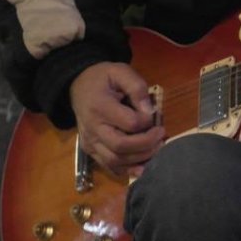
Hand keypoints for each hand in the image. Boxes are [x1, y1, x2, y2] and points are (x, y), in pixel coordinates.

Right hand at [69, 62, 164, 176]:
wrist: (78, 87)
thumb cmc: (103, 79)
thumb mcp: (121, 71)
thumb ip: (137, 87)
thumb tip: (150, 111)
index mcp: (100, 106)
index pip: (130, 123)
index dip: (147, 122)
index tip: (155, 116)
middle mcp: (92, 128)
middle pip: (121, 146)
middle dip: (147, 145)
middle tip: (161, 137)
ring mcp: (89, 142)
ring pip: (115, 160)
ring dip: (139, 159)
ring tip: (155, 149)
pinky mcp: (90, 150)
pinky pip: (108, 166)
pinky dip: (127, 169)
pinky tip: (142, 165)